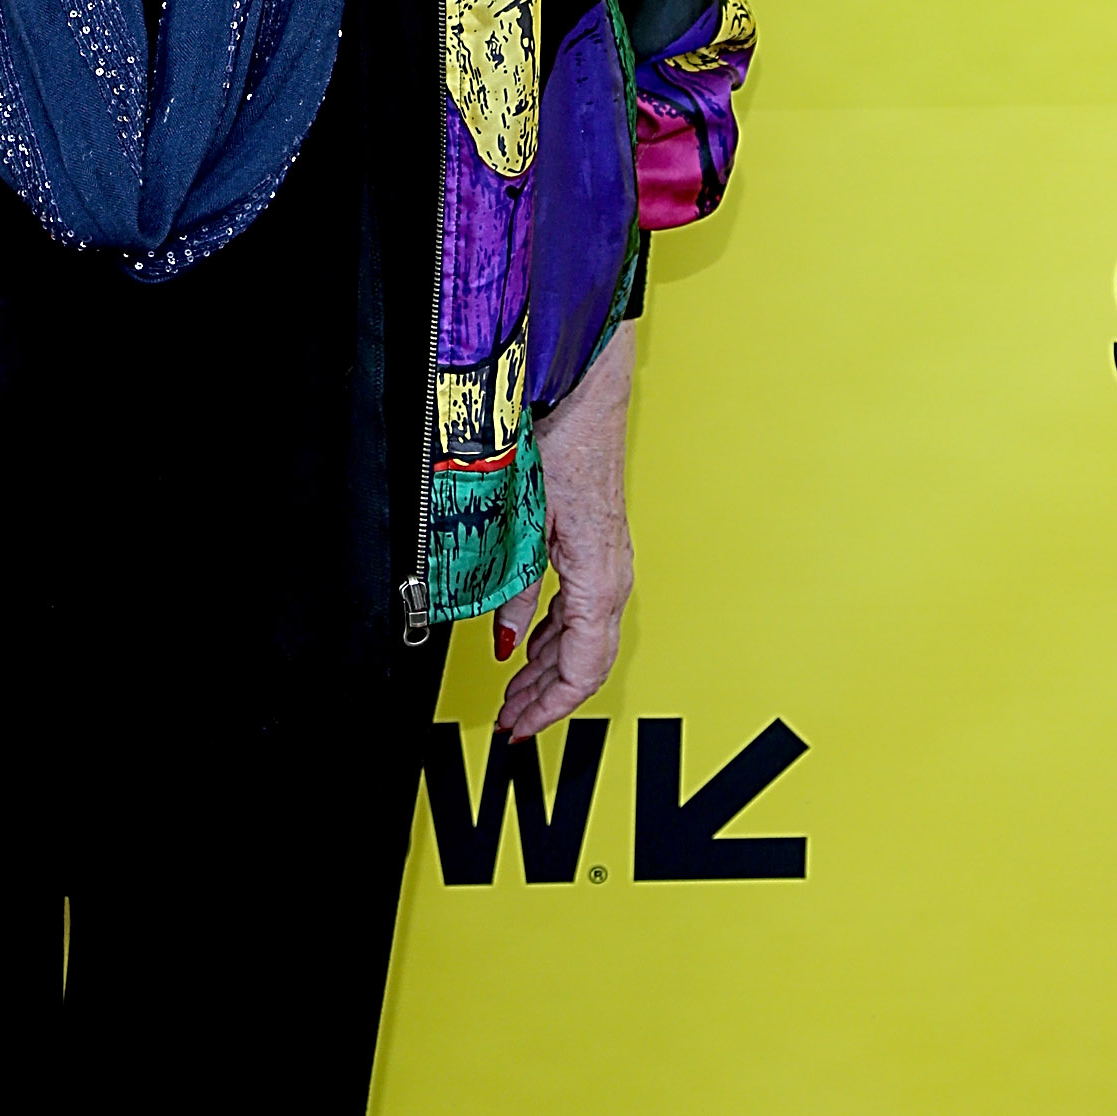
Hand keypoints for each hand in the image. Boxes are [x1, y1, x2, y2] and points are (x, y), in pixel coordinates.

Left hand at [494, 321, 634, 742]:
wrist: (588, 388)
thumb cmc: (566, 441)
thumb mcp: (524, 520)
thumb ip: (515, 584)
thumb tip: (504, 638)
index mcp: (600, 575)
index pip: (583, 666)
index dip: (551, 705)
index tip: (521, 727)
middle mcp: (612, 572)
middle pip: (585, 659)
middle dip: (546, 696)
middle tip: (510, 719)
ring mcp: (608, 557)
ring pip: (582, 635)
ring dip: (547, 667)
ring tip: (514, 689)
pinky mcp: (596, 540)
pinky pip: (580, 606)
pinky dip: (552, 633)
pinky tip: (526, 637)